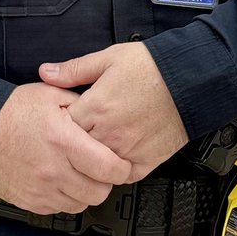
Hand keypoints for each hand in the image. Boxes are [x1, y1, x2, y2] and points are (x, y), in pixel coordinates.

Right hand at [0, 82, 132, 214]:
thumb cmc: (10, 112)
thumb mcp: (49, 95)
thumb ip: (80, 104)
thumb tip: (102, 114)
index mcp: (63, 141)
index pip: (109, 168)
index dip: (122, 167)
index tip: (121, 162)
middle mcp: (54, 170)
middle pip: (99, 191)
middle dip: (105, 180)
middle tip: (100, 167)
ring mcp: (42, 189)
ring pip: (82, 203)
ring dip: (86, 190)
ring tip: (79, 172)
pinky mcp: (31, 202)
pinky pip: (61, 209)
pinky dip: (66, 197)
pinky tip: (61, 180)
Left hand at [39, 42, 188, 181]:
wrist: (190, 80)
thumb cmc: (152, 67)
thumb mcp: (108, 58)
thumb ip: (74, 69)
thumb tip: (45, 72)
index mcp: (96, 108)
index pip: (62, 127)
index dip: (59, 124)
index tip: (60, 120)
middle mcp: (109, 133)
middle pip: (77, 151)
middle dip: (73, 144)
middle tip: (75, 136)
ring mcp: (127, 150)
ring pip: (97, 168)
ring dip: (93, 160)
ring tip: (93, 148)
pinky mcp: (145, 161)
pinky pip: (122, 177)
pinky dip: (115, 171)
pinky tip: (113, 158)